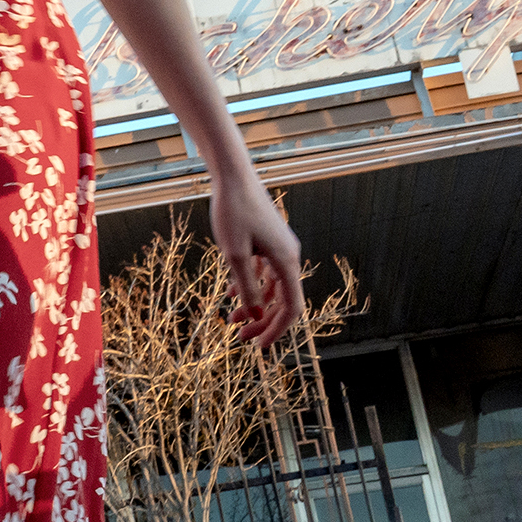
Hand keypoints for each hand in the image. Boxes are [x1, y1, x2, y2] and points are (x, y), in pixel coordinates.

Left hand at [208, 173, 303, 346]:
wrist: (232, 175)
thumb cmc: (233, 211)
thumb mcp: (234, 254)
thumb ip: (248, 287)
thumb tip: (256, 317)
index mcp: (286, 261)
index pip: (291, 307)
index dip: (277, 330)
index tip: (259, 345)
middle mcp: (288, 256)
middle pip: (281, 300)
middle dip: (262, 321)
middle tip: (239, 337)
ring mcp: (278, 247)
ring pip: (271, 286)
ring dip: (253, 304)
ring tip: (230, 317)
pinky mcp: (267, 239)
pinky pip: (263, 271)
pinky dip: (250, 284)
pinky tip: (232, 294)